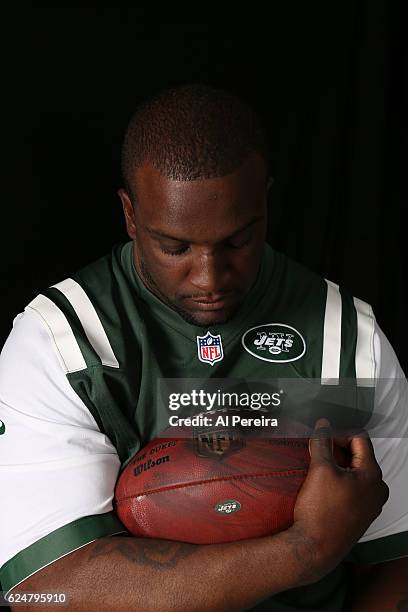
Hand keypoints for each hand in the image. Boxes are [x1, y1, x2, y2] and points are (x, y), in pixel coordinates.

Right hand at [291, 418, 388, 575]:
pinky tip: (320, 487)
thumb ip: (322, 442)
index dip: (338, 434)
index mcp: (373, 476)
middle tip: (316, 453)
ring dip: (335, 466)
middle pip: (357, 455)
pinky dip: (337, 482)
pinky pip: (351, 489)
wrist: (314, 548)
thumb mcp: (320, 469)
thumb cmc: (321, 512)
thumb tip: (323, 426)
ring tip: (316, 470)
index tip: (321, 439)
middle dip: (336, 450)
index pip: (360, 439)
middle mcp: (377, 490)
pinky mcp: (359, 514)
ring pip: (353, 472)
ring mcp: (369, 504)